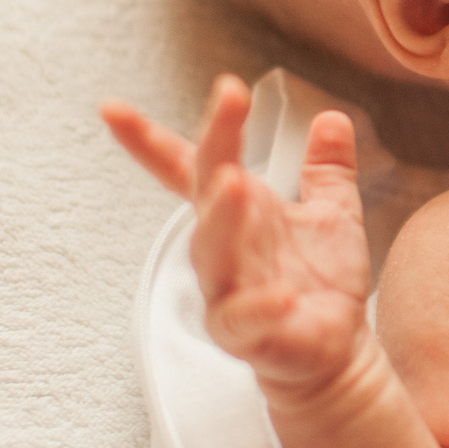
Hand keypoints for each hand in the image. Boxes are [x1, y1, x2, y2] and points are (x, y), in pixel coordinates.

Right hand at [103, 78, 373, 400]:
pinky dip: (260, 305)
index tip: (111, 108)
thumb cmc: (322, 280)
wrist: (337, 349)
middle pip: (207, 191)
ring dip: (221, 217)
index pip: (187, 167)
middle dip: (216, 145)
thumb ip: (326, 169)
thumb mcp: (334, 213)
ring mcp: (227, 290)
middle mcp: (223, 245)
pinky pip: (243, 319)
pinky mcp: (243, 336)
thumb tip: (332, 117)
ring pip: (212, 252)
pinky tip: (282, 294)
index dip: (149, 140)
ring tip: (235, 181)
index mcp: (238, 210)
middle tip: (228, 98)